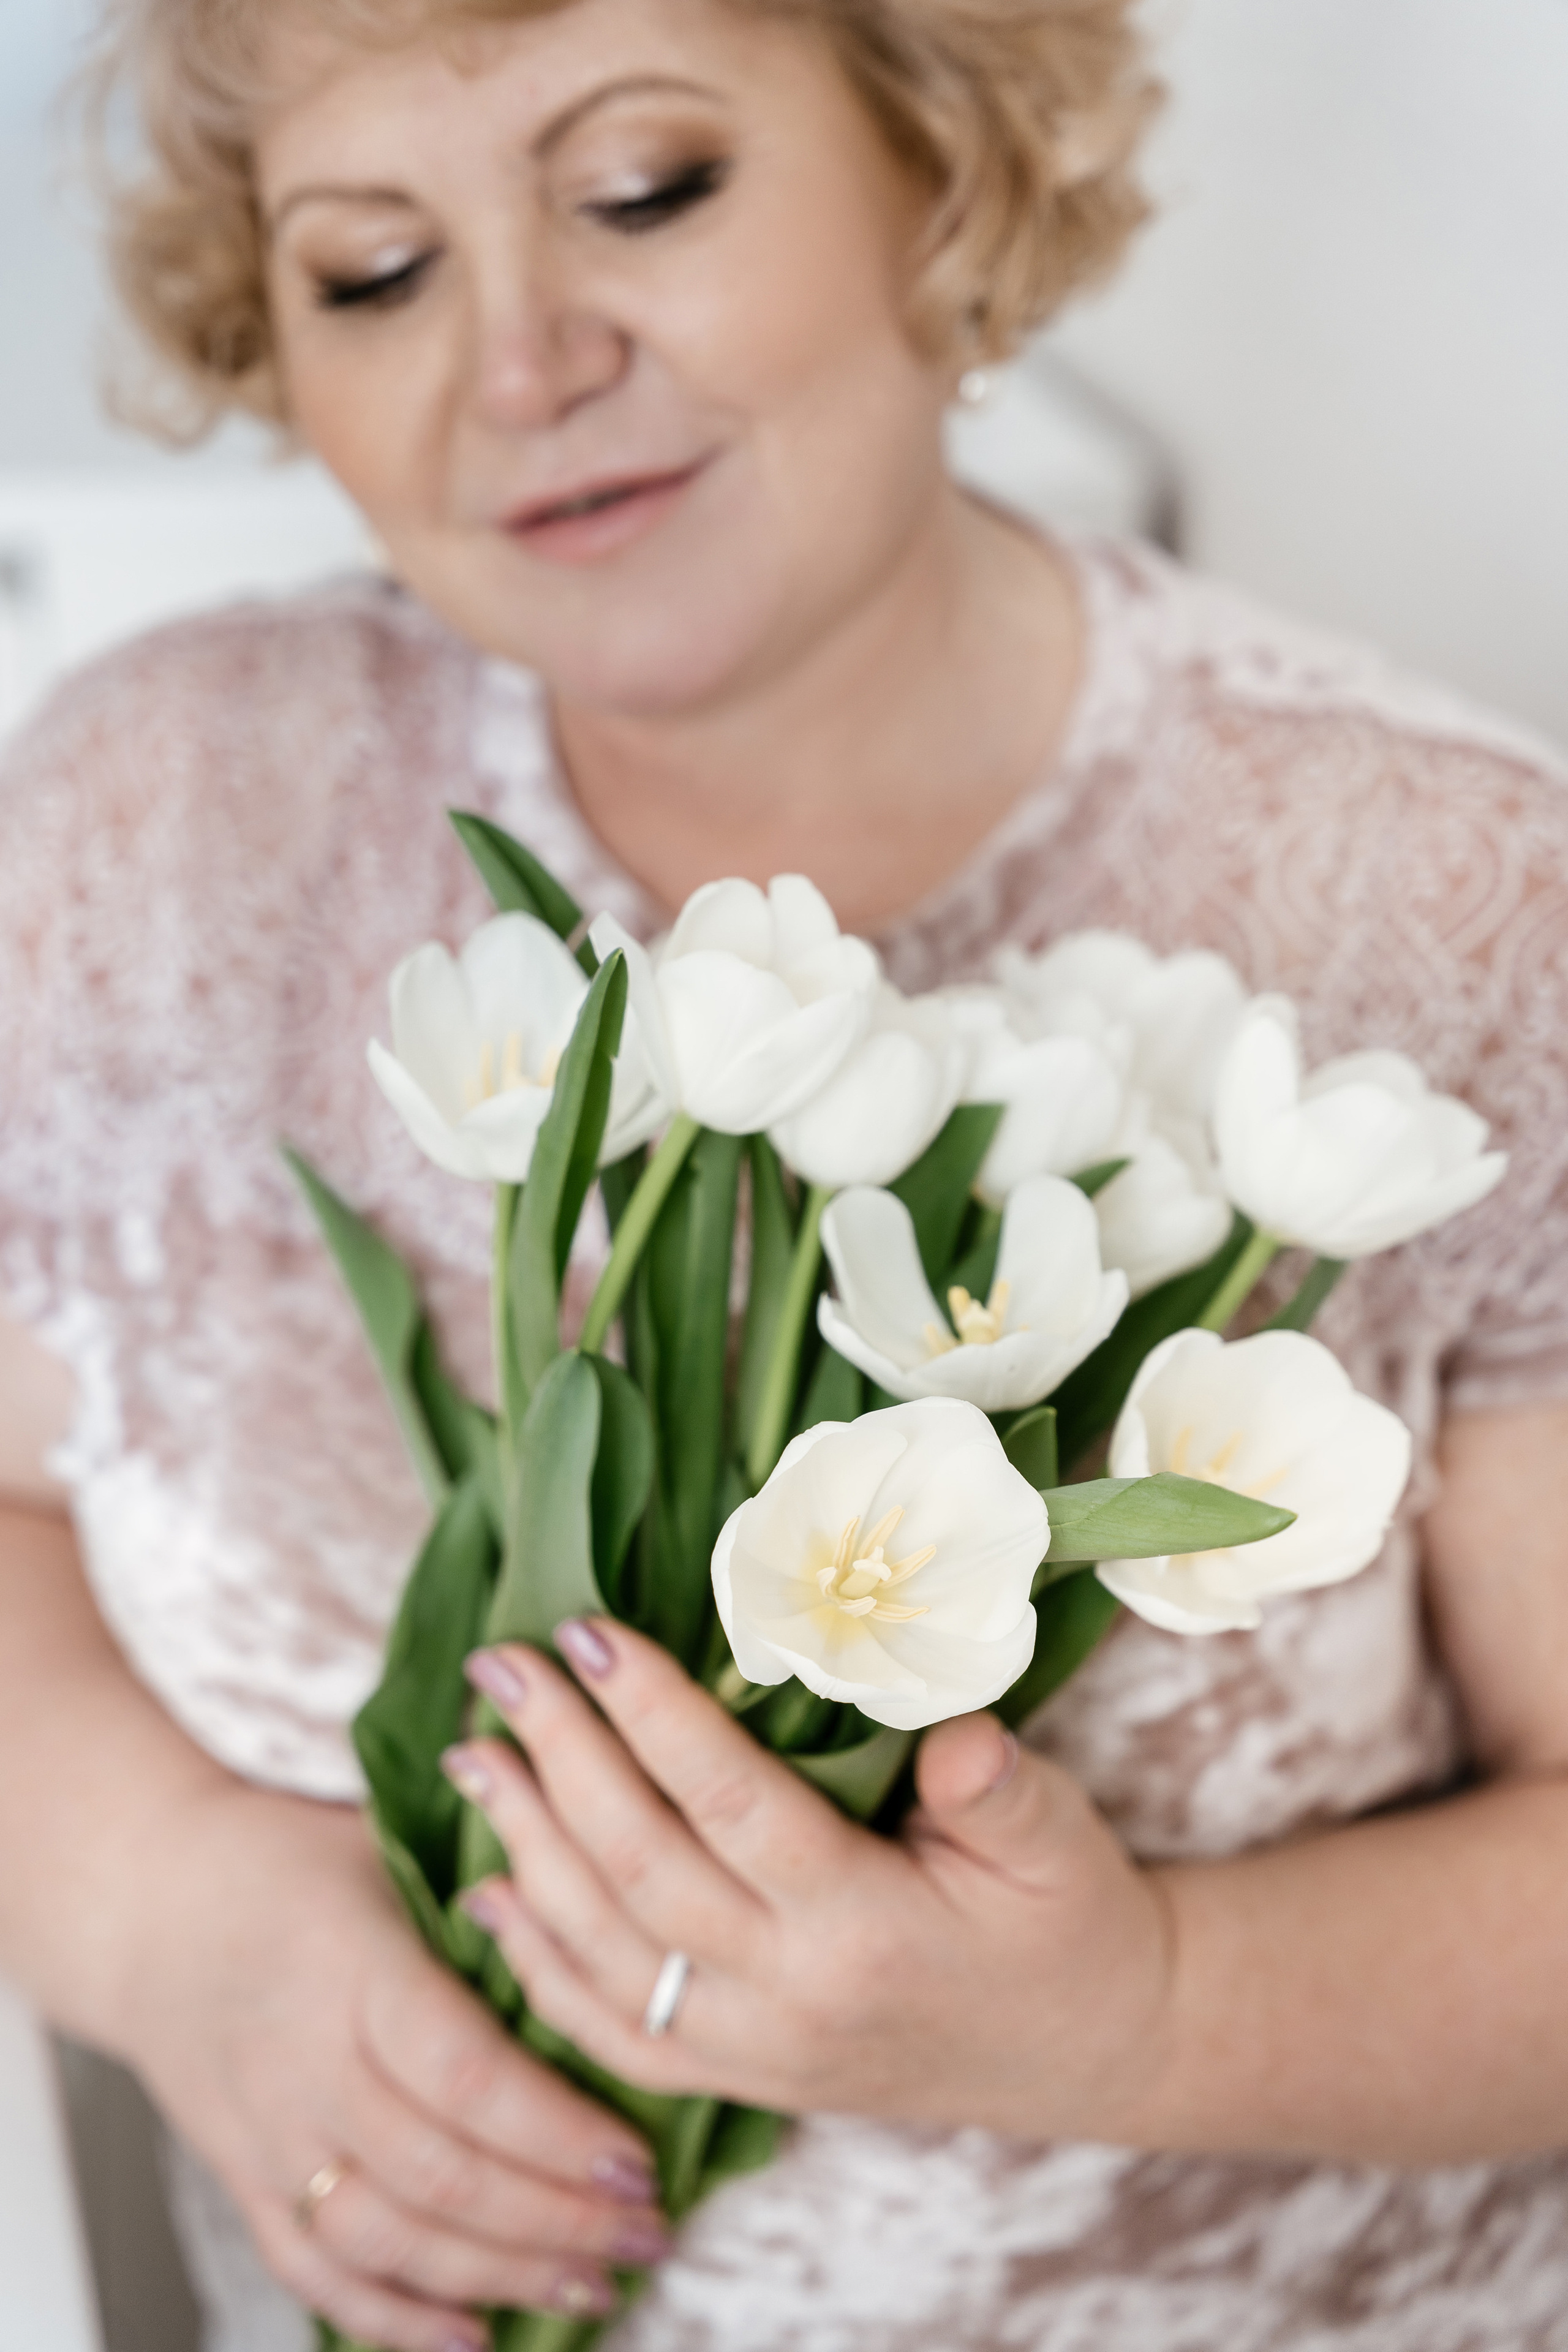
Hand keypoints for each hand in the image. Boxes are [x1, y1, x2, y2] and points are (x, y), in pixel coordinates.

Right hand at [119, 1780, 672, 2349]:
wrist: (146, 1900)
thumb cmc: (287, 1859)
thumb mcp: (385, 1838)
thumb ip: (486, 1876)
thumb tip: (610, 1887)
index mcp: (354, 1967)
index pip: (465, 2074)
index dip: (556, 2132)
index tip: (637, 2163)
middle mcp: (305, 2060)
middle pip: (440, 2173)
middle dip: (556, 2221)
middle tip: (648, 2235)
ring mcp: (267, 2131)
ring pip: (388, 2237)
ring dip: (499, 2277)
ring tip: (594, 2287)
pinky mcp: (241, 2177)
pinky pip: (314, 2270)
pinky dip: (393, 2319)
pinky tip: (472, 2335)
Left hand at [444, 1621, 1175, 2141]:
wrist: (1090, 2051)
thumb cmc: (1070, 1919)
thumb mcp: (1062, 1841)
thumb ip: (1001, 1787)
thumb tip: (951, 1725)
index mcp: (868, 1929)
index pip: (730, 1807)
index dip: (651, 1715)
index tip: (586, 1632)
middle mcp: (791, 2002)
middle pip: (640, 1873)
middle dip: (559, 1760)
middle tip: (500, 1666)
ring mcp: (754, 2054)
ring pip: (604, 1955)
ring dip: (525, 1849)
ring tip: (474, 1752)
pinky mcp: (740, 2079)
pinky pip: (612, 2033)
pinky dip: (538, 1966)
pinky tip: (489, 1894)